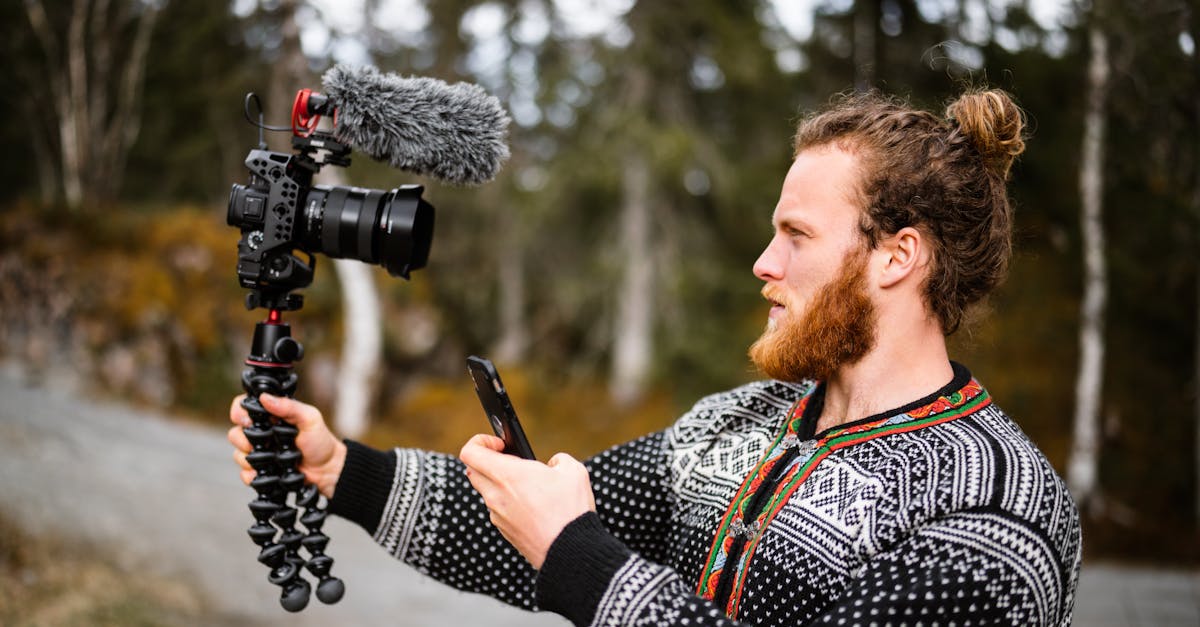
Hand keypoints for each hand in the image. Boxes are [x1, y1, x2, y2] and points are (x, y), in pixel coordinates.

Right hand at [228, 393, 346, 498]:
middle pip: (235, 433)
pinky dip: (251, 475)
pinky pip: (245, 474)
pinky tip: (268, 473)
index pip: (243, 408)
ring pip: (238, 454)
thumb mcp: (309, 419)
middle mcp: (262, 433)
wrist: (328, 470)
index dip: (239, 412)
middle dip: (242, 439)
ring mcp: (261, 452)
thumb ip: (289, 407)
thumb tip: (264, 398)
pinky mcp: (262, 471)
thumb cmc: (321, 441)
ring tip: (269, 459)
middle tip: (259, 443)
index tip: (246, 420)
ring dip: (248, 458)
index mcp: (271, 417)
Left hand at [459, 434, 594, 569]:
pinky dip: (509, 502)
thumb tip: (553, 465)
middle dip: (488, 461)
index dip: (480, 441)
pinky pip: (498, 510)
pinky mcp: (504, 531)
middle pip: (473, 470)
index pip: (470, 452)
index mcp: (506, 475)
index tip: (500, 444)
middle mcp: (495, 495)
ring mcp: (497, 515)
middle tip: (513, 461)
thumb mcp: (573, 472)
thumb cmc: (570, 511)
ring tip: (529, 485)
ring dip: (501, 483)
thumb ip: (559, 460)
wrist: (570, 552)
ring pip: (486, 491)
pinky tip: (533, 506)